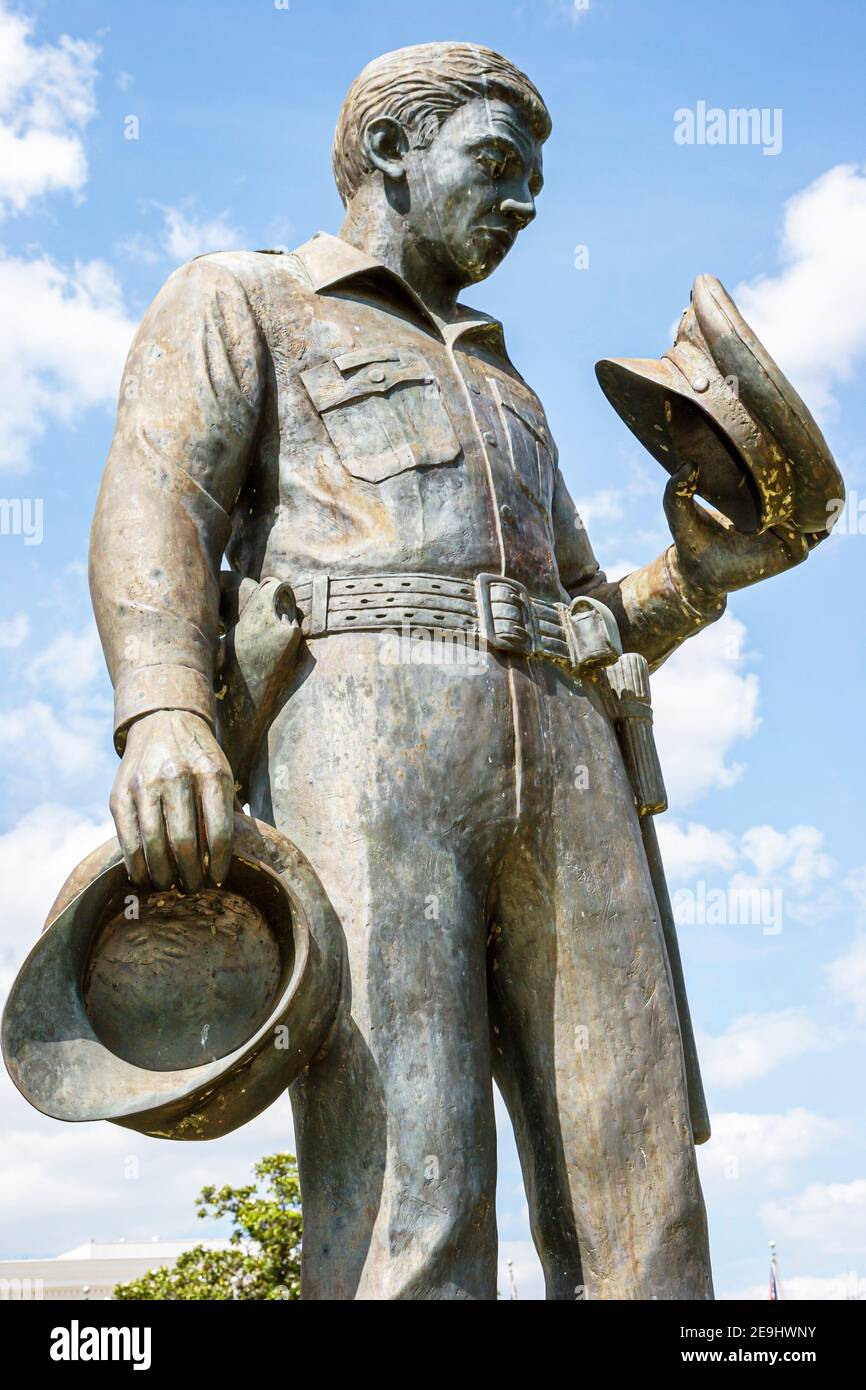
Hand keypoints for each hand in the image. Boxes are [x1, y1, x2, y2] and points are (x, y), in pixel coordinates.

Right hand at [110, 710, 234, 891]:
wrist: (164, 722)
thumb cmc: (200, 758)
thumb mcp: (223, 773)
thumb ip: (229, 810)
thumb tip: (238, 858)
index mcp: (211, 774)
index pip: (219, 832)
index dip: (219, 864)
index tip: (218, 880)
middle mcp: (176, 776)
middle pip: (184, 842)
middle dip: (190, 875)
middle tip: (193, 888)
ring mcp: (144, 784)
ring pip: (152, 844)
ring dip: (162, 874)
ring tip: (169, 886)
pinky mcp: (120, 793)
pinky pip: (127, 838)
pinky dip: (135, 864)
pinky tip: (144, 876)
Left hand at [664, 464, 809, 599]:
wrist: (695, 576)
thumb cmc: (689, 540)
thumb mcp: (677, 508)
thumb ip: (676, 486)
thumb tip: (688, 465)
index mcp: (758, 498)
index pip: (785, 477)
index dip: (791, 463)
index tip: (786, 448)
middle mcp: (777, 514)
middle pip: (807, 493)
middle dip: (810, 479)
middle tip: (799, 466)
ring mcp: (786, 534)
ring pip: (818, 515)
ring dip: (816, 502)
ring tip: (800, 489)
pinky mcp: (789, 554)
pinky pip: (812, 537)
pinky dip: (812, 525)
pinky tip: (794, 514)